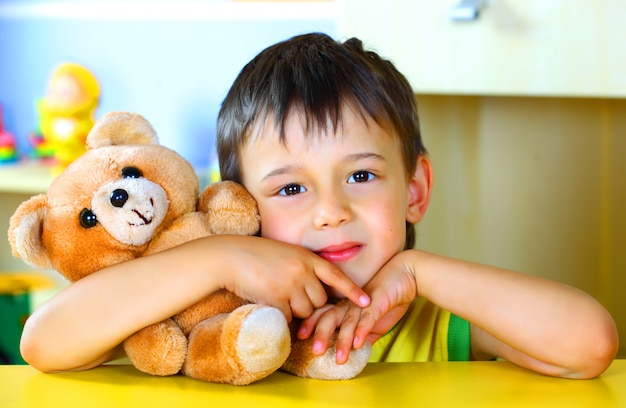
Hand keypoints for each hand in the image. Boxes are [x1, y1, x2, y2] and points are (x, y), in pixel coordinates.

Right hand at [217, 236, 369, 320]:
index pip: (336, 275)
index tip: (366, 302)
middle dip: (310, 304)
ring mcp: (290, 285)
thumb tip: (315, 289)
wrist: (230, 257)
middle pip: (320, 300)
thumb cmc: (255, 255)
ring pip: (305, 312)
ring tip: (276, 295)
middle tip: (290, 295)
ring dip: (295, 311)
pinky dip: (281, 315)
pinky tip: (269, 301)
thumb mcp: (285, 254)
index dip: (352, 290)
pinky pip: (289, 317)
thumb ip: (302, 267)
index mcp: (306, 257)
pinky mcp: (277, 299)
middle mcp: (302, 270)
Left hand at [298, 250, 417, 362]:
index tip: (300, 339)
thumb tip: (354, 351)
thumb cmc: (388, 296)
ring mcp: (363, 302)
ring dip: (343, 340)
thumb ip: (363, 334)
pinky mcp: (378, 301)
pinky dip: (362, 330)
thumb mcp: (373, 319)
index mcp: (345, 305)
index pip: (324, 315)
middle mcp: (350, 303)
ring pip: (348, 321)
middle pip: (330, 317)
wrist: (407, 273)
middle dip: (321, 334)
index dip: (312, 325)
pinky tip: (358, 344)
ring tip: (339, 358)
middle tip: (314, 351)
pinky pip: (368, 317)